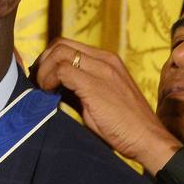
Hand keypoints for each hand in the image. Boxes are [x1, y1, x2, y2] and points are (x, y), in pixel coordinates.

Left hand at [31, 38, 181, 173]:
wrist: (147, 139)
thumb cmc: (124, 127)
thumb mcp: (99, 102)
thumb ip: (79, 90)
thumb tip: (53, 89)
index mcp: (107, 61)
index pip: (69, 46)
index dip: (49, 60)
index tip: (41, 80)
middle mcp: (105, 60)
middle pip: (60, 44)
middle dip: (42, 62)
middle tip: (36, 84)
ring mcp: (102, 70)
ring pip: (59, 52)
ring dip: (43, 70)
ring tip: (42, 90)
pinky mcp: (96, 85)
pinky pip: (62, 70)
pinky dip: (49, 80)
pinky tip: (49, 95)